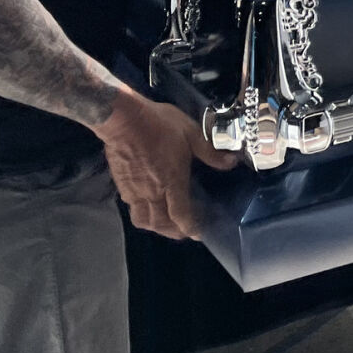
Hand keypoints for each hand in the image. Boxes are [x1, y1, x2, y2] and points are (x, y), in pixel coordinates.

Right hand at [96, 88, 239, 239]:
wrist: (124, 119)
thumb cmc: (160, 125)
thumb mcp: (191, 133)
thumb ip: (210, 152)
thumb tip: (231, 162)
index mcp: (171, 182)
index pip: (181, 216)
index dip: (190, 228)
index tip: (198, 233)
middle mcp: (152, 192)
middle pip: (160, 224)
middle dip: (173, 232)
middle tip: (184, 230)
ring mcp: (134, 191)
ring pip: (143, 220)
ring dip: (155, 226)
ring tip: (165, 222)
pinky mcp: (121, 185)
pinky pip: (131, 208)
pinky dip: (142, 213)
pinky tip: (147, 204)